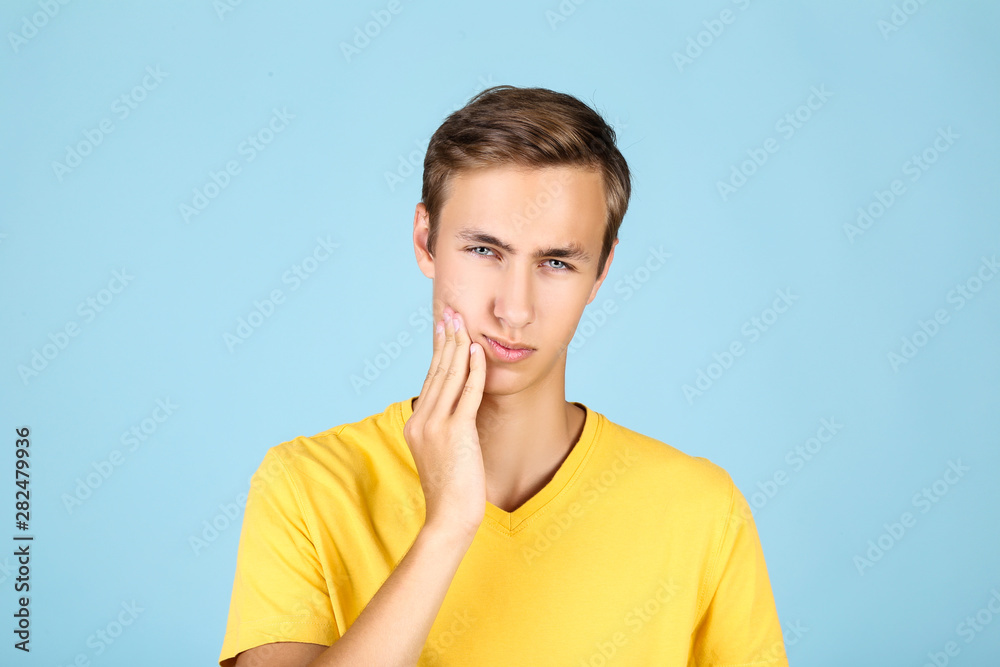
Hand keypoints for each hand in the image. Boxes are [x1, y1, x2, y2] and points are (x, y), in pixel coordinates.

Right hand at [404, 306, 486, 538]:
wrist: (449, 517)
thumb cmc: (452, 488)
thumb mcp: (442, 451)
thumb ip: (445, 426)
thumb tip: (460, 406)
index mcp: (415, 423)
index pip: (430, 379)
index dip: (438, 350)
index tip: (443, 327)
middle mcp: (421, 420)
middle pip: (437, 371)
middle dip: (446, 339)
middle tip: (451, 312)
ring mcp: (436, 426)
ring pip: (449, 377)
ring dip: (458, 347)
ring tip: (464, 323)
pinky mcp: (455, 432)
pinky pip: (467, 394)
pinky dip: (473, 370)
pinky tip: (477, 351)